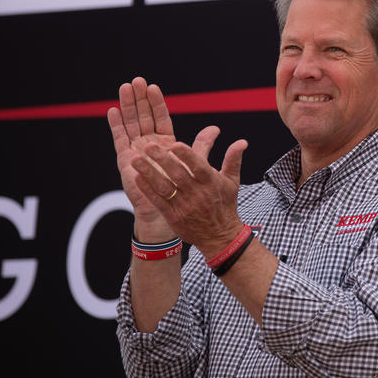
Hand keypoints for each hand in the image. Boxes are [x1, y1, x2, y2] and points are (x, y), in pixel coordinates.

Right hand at [107, 77, 221, 236]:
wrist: (174, 210)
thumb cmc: (185, 188)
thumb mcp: (197, 162)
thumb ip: (203, 144)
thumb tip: (216, 128)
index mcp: (166, 142)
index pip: (160, 117)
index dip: (156, 103)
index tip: (152, 86)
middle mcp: (149, 144)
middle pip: (143, 116)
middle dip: (139, 99)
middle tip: (135, 81)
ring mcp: (137, 150)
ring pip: (131, 124)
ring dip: (128, 106)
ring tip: (124, 88)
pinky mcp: (127, 160)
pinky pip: (121, 140)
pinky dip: (117, 125)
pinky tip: (113, 110)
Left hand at [129, 132, 248, 256]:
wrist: (220, 236)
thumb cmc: (225, 204)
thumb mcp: (232, 181)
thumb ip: (233, 159)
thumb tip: (242, 141)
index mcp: (211, 183)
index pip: (199, 167)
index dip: (187, 156)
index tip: (175, 144)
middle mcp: (197, 194)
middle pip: (178, 175)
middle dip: (163, 160)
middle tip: (149, 146)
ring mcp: (184, 206)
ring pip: (164, 187)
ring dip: (149, 173)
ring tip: (136, 159)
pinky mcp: (173, 216)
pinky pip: (159, 201)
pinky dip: (147, 190)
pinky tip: (137, 178)